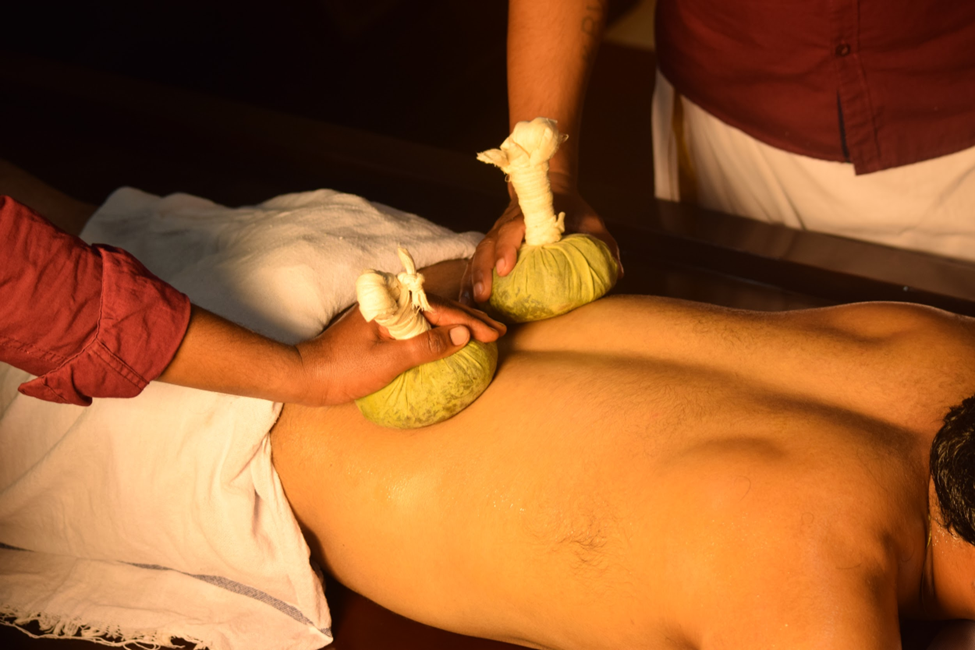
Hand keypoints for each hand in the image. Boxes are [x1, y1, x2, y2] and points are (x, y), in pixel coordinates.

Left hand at [293, 293, 504, 405]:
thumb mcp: (389, 361)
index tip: (495, 333)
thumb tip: (464, 334)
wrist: (304, 376)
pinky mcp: (380, 328)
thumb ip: (427, 346)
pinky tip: (452, 339)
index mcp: (391, 302)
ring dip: (457, 324)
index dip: (470, 320)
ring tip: (482, 333)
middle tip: (498, 331)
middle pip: (438, 306)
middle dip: (470, 319)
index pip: (441, 308)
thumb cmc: (342, 370)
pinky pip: (418, 324)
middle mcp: (389, 302)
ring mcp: (384, 314)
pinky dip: (439, 331)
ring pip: (430, 314)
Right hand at [460, 172, 621, 305]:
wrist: (549, 187)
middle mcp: (507, 223)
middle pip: (489, 245)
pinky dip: (469, 279)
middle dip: (482, 270)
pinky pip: (476, 261)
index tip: (505, 268)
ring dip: (472, 278)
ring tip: (469, 304)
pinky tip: (467, 302)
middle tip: (482, 296)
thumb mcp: (591, 222)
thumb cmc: (572, 209)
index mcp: (530, 214)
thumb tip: (617, 272)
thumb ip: (603, 244)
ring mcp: (496, 232)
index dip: (508, 247)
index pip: (514, 228)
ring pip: (478, 254)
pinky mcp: (491, 243)